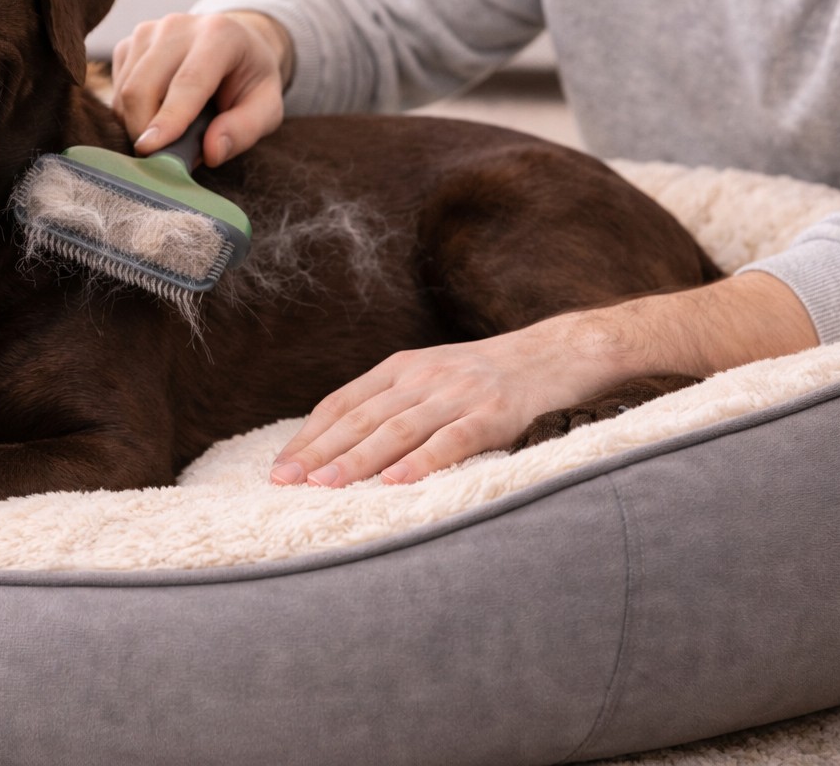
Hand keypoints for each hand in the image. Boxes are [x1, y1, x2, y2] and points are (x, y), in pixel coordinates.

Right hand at [111, 10, 292, 165]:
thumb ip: (245, 129)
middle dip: (145, 131)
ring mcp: (147, 32)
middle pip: (142, 87)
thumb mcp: (267, 107)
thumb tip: (211, 152)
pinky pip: (116, 91)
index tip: (151, 150)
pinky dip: (130, 115)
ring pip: (124, 93)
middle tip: (164, 159)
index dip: (169, 118)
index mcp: (219, 35)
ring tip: (169, 134)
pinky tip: (156, 114)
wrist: (234, 44)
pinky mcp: (128, 44)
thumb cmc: (249, 79)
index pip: (188, 82)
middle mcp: (177, 26)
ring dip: (138, 126)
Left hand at [270, 329, 591, 487]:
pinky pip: (451, 440)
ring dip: (357, 460)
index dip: (309, 436)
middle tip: (285, 482)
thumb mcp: (434, 377)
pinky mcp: (495, 413)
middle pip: (361, 418)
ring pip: (397, 430)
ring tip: (325, 486)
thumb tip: (342, 446)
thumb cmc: (489, 377)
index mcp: (402, 368)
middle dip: (319, 452)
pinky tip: (396, 482)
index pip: (342, 403)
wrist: (559, 354)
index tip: (280, 468)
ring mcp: (459, 393)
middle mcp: (424, 377)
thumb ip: (394, 403)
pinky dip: (421, 462)